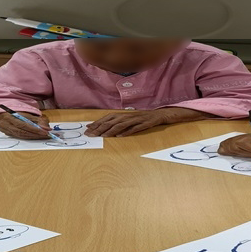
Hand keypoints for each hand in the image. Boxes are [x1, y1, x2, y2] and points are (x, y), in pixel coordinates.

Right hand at [0, 112, 50, 140]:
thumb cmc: (14, 110)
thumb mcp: (24, 110)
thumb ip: (35, 118)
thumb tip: (46, 126)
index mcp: (11, 115)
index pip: (26, 124)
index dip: (37, 129)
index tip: (47, 131)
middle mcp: (8, 123)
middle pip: (24, 131)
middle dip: (36, 134)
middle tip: (47, 135)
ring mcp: (6, 129)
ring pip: (22, 136)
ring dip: (33, 137)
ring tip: (42, 137)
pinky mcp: (7, 133)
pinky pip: (19, 137)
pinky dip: (28, 138)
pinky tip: (34, 137)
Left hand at [86, 108, 200, 136]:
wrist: (163, 114)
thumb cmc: (146, 118)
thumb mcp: (132, 120)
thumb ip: (122, 124)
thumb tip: (109, 130)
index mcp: (125, 114)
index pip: (108, 118)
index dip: (98, 123)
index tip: (87, 129)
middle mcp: (129, 115)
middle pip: (112, 121)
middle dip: (100, 127)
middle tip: (89, 134)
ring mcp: (137, 119)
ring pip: (121, 124)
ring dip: (110, 130)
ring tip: (101, 136)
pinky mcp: (145, 123)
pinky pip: (135, 128)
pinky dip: (127, 132)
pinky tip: (120, 136)